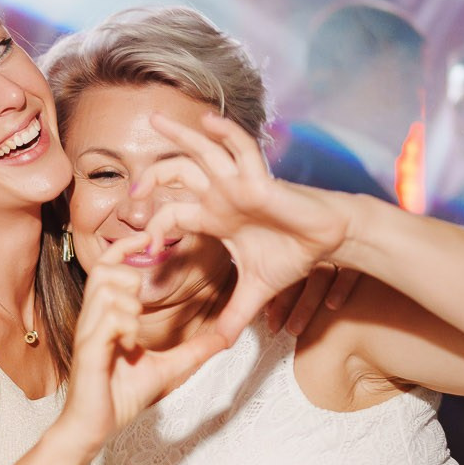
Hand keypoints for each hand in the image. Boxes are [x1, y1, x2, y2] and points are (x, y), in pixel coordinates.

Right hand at [59, 233, 229, 450]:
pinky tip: (128, 345)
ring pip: (105, 292)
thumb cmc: (120, 398)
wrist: (94, 428)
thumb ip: (194, 352)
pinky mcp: (88, 352)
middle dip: (127, 279)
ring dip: (127, 304)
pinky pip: (106, 321)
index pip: (107, 268)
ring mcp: (89, 335)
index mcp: (107, 318)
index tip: (146, 238)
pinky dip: (123, 327)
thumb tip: (224, 339)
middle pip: (104, 272)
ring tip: (133, 330)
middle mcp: (93, 320)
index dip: (125, 248)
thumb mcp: (168, 370)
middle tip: (141, 304)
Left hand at [136, 112, 359, 343]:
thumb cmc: (294, 255)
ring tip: (155, 118)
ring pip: (202, 150)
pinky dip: (224, 133)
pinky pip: (240, 147)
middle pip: (178, 173)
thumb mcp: (255, 290)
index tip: (148, 250)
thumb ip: (234, 315)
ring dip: (178, 134)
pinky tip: (207, 121)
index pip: (172, 213)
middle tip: (134, 190)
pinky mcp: (260, 177)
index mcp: (214, 217)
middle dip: (153, 176)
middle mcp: (221, 194)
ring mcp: (238, 182)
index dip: (155, 228)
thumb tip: (219, 345)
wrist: (329, 242)